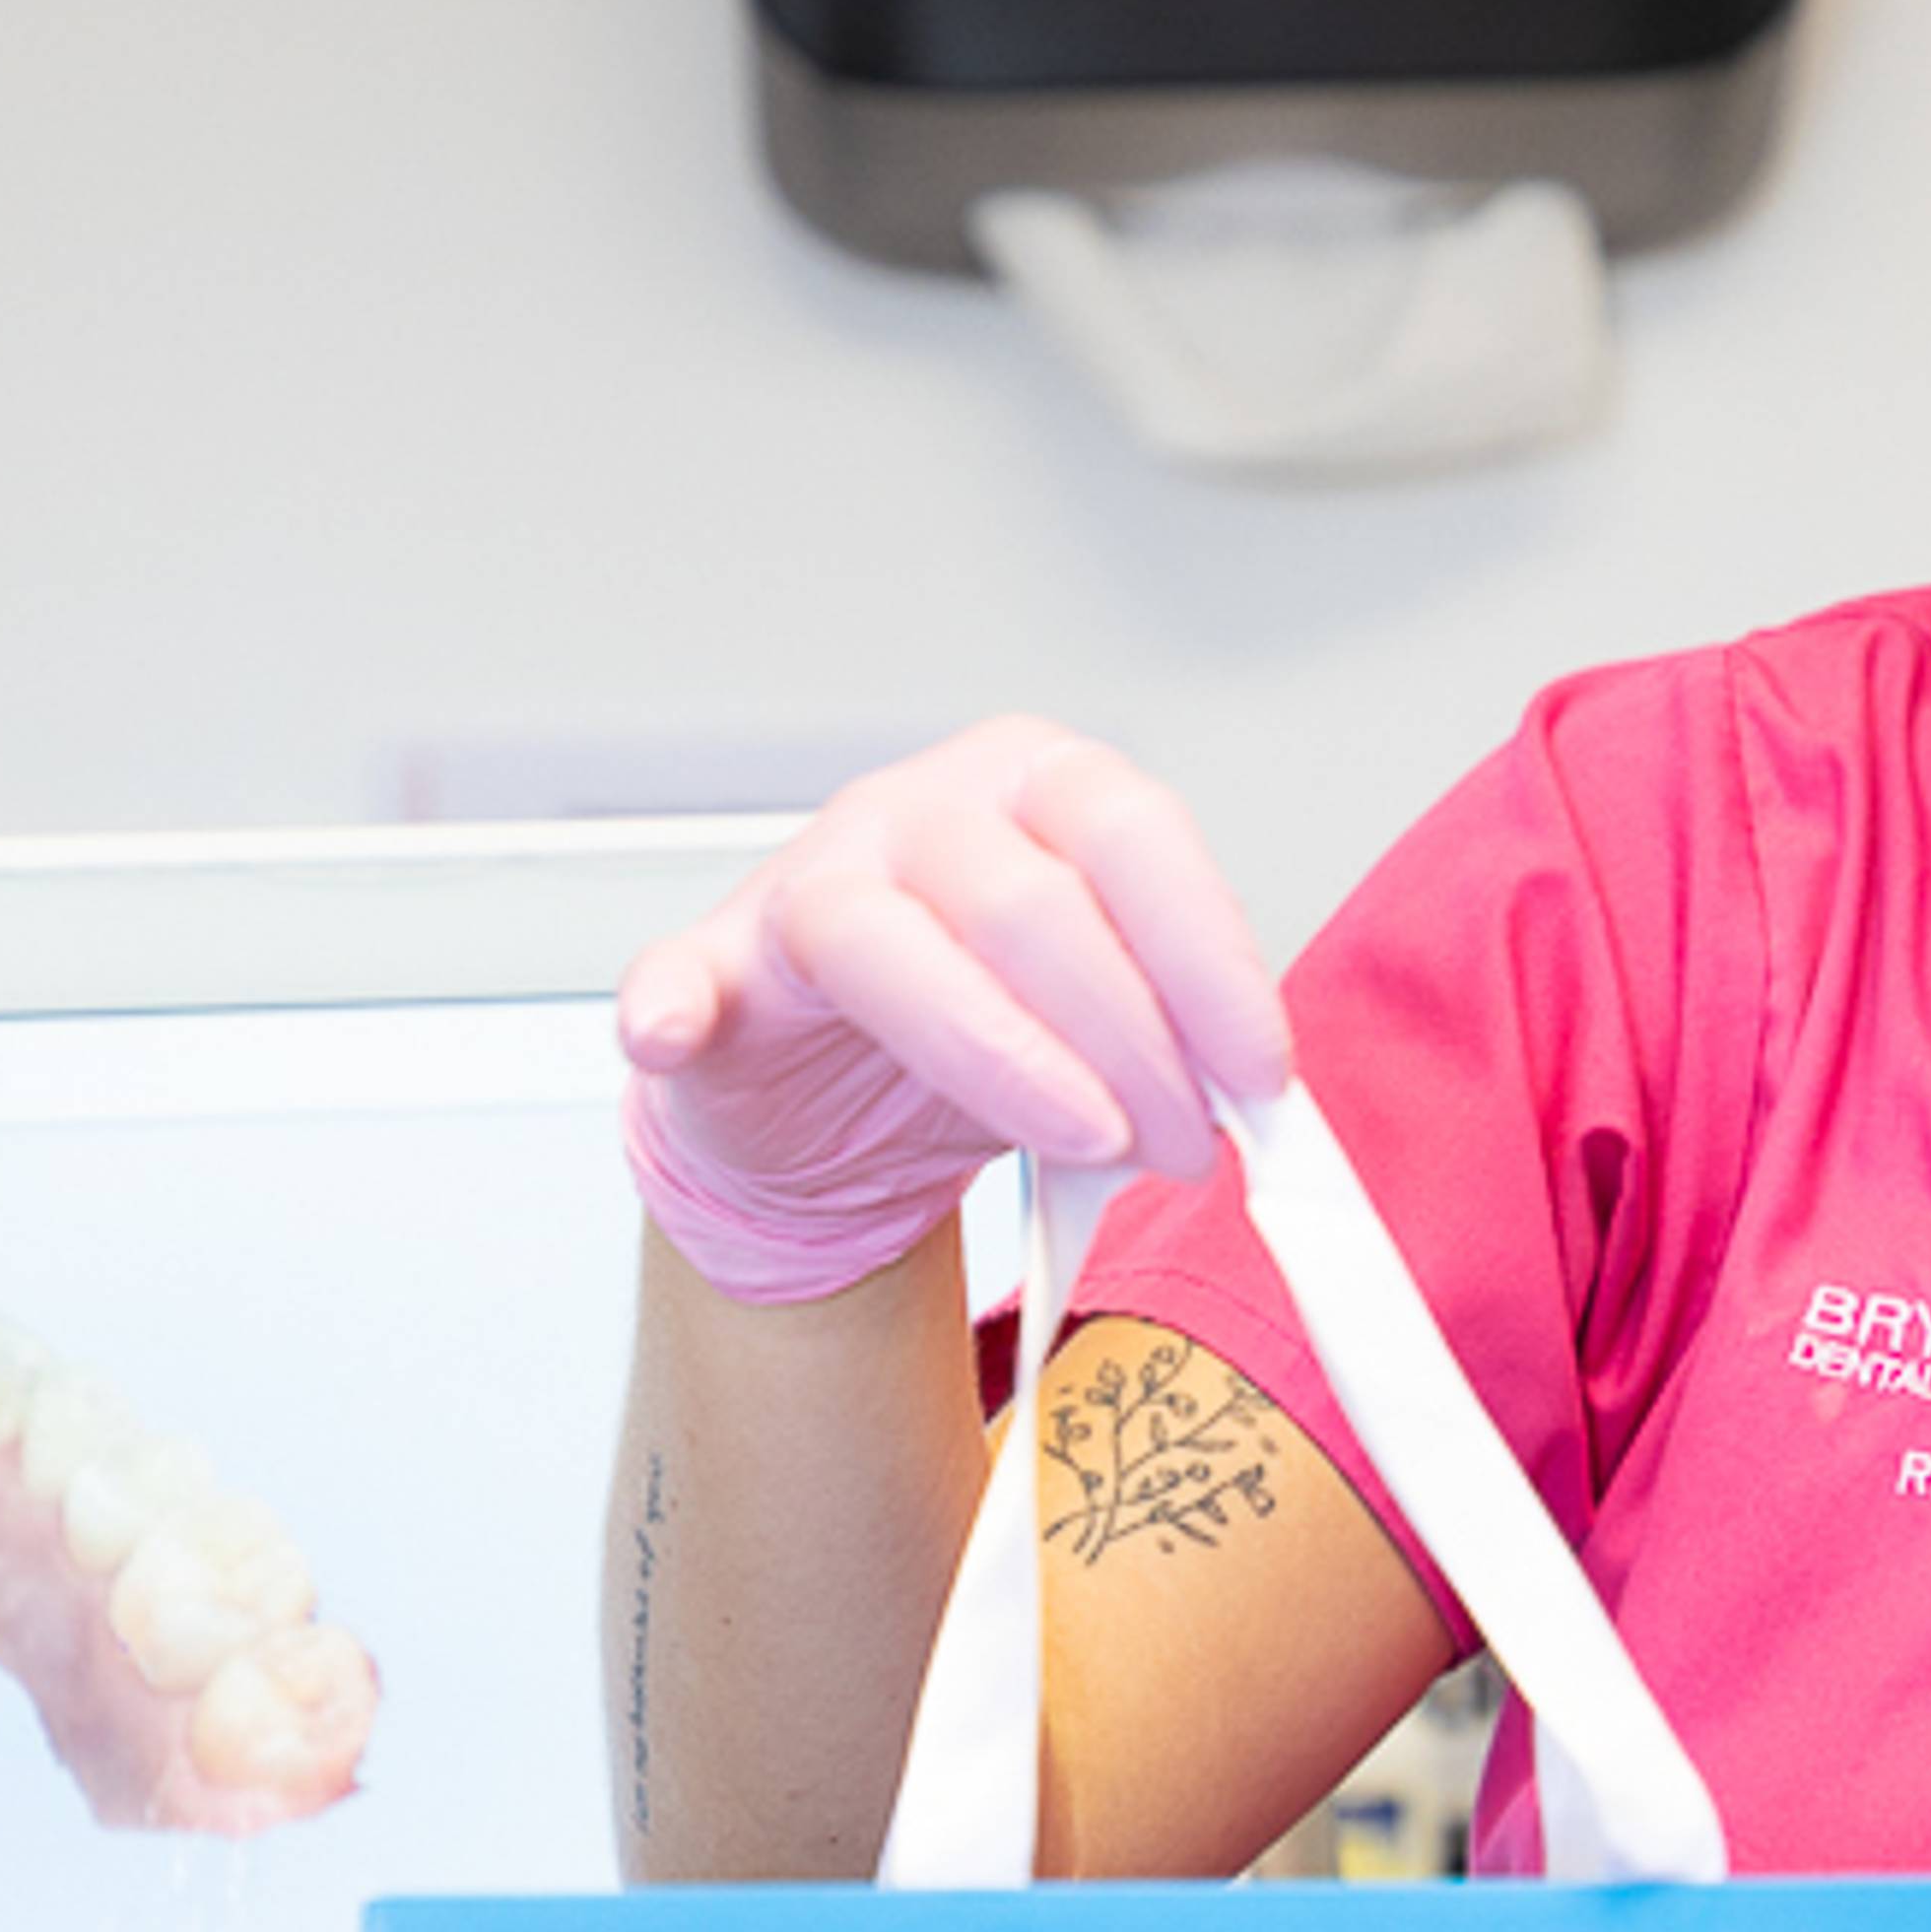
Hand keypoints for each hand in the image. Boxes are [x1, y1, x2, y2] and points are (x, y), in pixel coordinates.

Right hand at [615, 719, 1290, 1305]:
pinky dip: (670, 1004)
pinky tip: (677, 1029)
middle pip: (1029, 903)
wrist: (830, 1115)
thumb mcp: (1104, 1022)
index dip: (1206, 959)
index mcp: (1033, 786)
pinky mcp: (707, 972)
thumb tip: (1260, 1099)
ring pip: (890, 943)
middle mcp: (921, 813)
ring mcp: (806, 883)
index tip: (1259, 1071)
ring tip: (1084, 1143)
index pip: (1134, 837)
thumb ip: (1175, 1040)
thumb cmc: (976, 1041)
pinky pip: (676, 976)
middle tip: (1181, 1144)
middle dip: (1129, 1042)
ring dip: (1003, 1061)